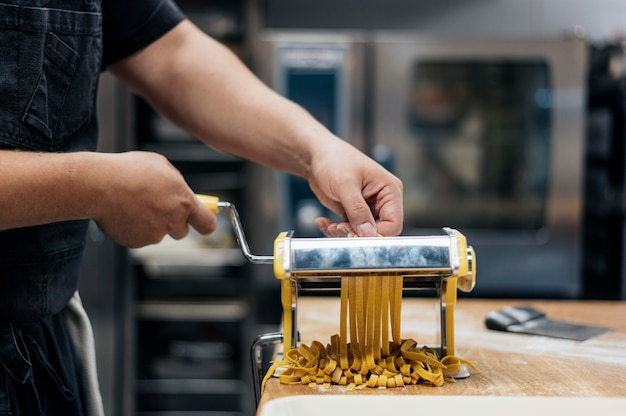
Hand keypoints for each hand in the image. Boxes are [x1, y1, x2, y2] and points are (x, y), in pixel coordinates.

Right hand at [91, 151, 216, 247]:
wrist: (100, 185)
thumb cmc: (129, 171)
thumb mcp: (161, 166)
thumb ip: (176, 182)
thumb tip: (179, 189)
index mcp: (184, 202)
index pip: (207, 223)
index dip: (206, 223)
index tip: (203, 222)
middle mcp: (173, 221)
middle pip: (182, 232)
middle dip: (174, 222)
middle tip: (158, 207)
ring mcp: (155, 234)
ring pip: (158, 233)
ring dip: (151, 223)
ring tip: (134, 204)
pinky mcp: (137, 243)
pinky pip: (140, 238)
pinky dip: (134, 229)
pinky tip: (124, 213)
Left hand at [307, 141, 402, 236]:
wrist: (316, 156)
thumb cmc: (334, 160)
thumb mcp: (345, 185)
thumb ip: (358, 210)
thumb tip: (369, 234)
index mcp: (390, 190)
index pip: (393, 223)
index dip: (377, 234)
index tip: (356, 236)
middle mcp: (382, 201)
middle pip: (379, 232)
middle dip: (358, 235)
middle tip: (338, 229)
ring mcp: (368, 208)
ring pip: (362, 234)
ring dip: (344, 234)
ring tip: (329, 226)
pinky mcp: (354, 213)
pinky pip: (349, 230)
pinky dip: (335, 230)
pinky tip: (323, 222)